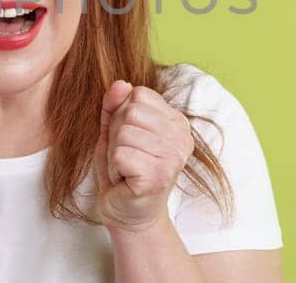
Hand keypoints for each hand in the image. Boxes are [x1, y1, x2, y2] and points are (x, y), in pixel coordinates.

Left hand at [93, 80, 195, 231]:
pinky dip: (114, 168)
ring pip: (123, 133)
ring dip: (115, 154)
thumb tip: (121, 83)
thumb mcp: (114, 130)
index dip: (123, 115)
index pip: (139, 95)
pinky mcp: (158, 176)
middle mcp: (181, 137)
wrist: (127, 211)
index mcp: (176, 121)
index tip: (130, 140)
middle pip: (131, 113)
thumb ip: (115, 105)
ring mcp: (172, 157)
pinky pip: (120, 155)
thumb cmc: (124, 169)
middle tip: (127, 157)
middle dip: (117, 135)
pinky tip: (125, 179)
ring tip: (126, 169)